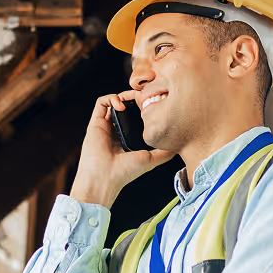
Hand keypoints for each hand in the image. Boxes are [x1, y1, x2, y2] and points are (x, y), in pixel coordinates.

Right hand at [70, 92, 174, 208]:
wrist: (105, 178)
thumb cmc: (125, 172)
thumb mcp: (150, 160)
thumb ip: (164, 152)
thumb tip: (177, 145)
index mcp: (127, 137)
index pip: (135, 116)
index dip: (144, 106)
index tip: (153, 103)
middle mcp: (116, 130)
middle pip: (125, 106)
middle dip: (135, 97)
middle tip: (145, 96)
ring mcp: (105, 126)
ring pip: (114, 102)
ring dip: (124, 95)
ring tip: (133, 97)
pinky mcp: (95, 123)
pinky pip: (101, 103)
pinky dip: (111, 98)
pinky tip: (121, 105)